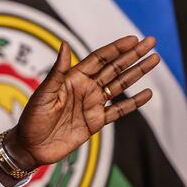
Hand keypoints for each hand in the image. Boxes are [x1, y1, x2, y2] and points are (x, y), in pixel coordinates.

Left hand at [5, 35, 159, 174]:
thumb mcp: (44, 93)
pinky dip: (134, 102)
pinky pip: (119, 110)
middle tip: (151, 42)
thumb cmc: (32, 118)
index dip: (116, 48)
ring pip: (121, 85)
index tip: (133, 39)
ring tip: (154, 60)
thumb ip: (58, 71)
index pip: (99, 59)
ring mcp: (92, 104)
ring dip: (137, 72)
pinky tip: (147, 93)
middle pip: (115, 67)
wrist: (31, 146)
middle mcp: (85, 88)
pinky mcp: (96, 121)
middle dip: (133, 55)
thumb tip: (64, 44)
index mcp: (73, 78)